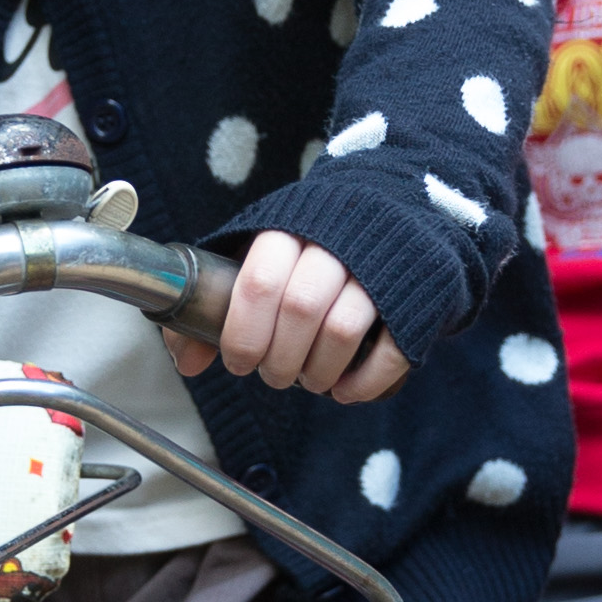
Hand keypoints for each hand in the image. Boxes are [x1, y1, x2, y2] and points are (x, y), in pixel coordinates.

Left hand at [171, 228, 410, 403]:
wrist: (394, 211)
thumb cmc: (314, 247)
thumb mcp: (260, 257)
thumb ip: (218, 303)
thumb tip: (186, 361)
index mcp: (290, 230)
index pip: (259, 282)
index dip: (243, 333)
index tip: (238, 361)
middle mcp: (336, 244)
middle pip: (300, 309)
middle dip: (279, 360)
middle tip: (274, 376)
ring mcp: (380, 270)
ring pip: (343, 330)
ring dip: (318, 372)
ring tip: (309, 379)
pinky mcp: (415, 298)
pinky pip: (389, 351)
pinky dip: (363, 382)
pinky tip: (345, 389)